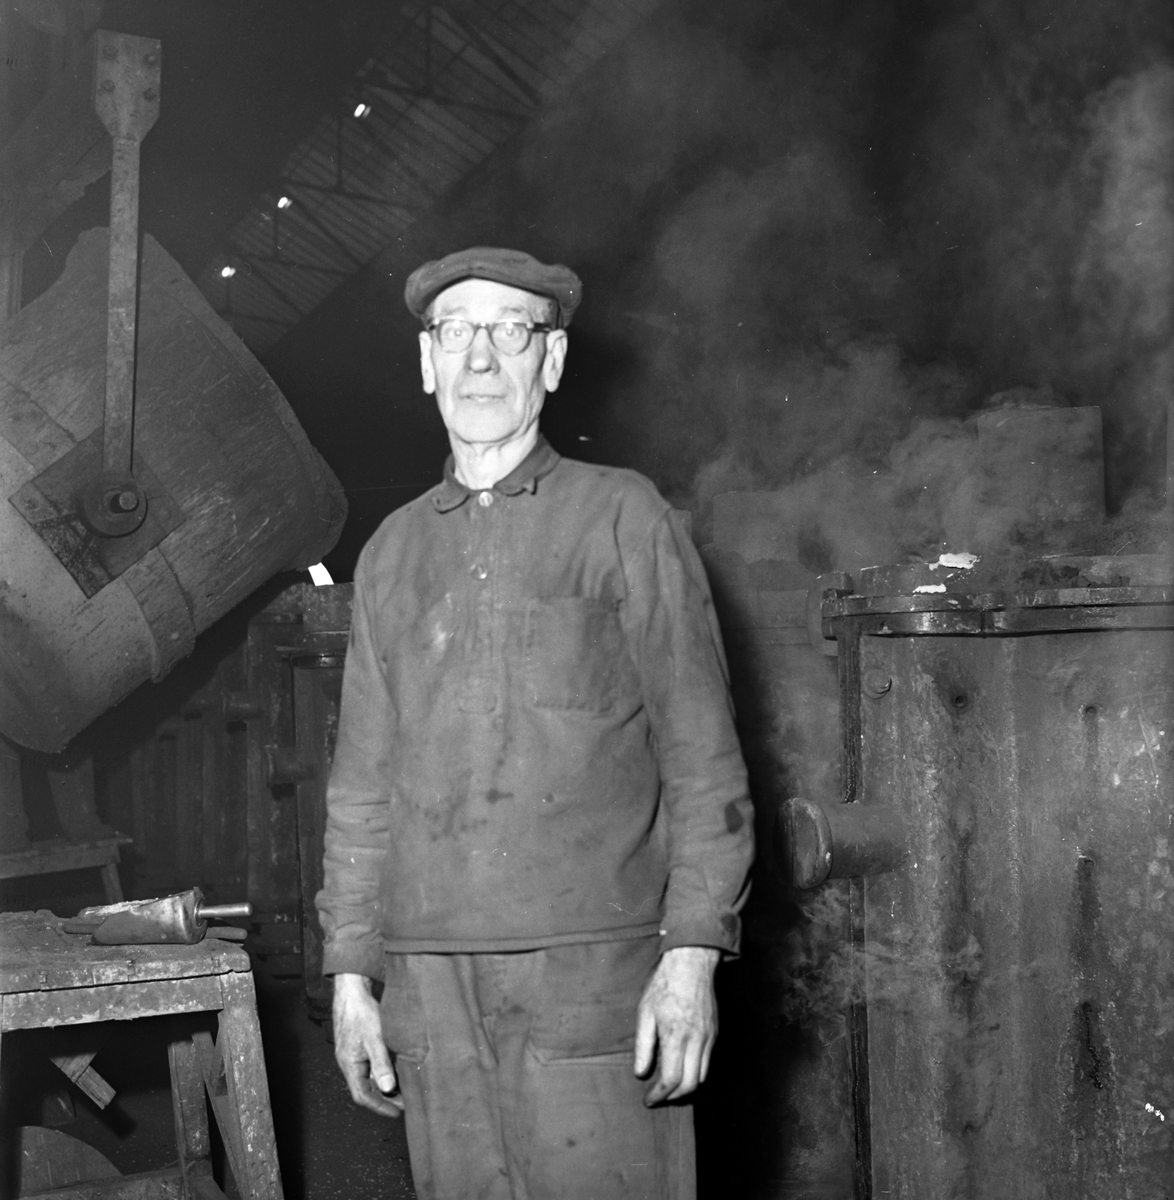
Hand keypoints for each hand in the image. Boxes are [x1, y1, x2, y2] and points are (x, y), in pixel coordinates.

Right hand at [332, 972, 403, 1117]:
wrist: (352, 989)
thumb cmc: (361, 1012)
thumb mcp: (375, 1038)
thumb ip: (381, 1064)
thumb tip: (387, 1088)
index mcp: (349, 1065)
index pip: (362, 1096)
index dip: (380, 1106)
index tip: (397, 1112)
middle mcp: (349, 1062)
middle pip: (365, 1089)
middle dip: (384, 1098)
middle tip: (404, 1103)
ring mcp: (352, 1053)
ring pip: (367, 1077)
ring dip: (383, 1084)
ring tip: (403, 1089)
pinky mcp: (358, 1044)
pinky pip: (369, 1065)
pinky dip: (381, 1070)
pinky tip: (394, 1068)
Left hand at [633, 945, 720, 1105]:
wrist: (692, 963)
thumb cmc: (665, 985)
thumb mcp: (645, 1012)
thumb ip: (643, 1045)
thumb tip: (641, 1073)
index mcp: (676, 1035)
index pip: (671, 1079)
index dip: (659, 1095)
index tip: (649, 1099)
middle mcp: (696, 1040)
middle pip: (691, 1084)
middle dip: (673, 1097)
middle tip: (659, 1097)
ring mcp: (708, 1037)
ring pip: (703, 1076)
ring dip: (686, 1087)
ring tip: (669, 1087)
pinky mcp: (714, 1033)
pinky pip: (707, 1062)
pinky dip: (696, 1073)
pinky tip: (683, 1068)